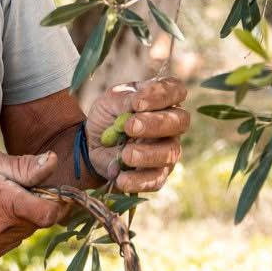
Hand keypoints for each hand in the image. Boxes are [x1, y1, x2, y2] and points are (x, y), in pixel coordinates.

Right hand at [0, 149, 73, 264]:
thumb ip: (25, 166)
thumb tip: (53, 161)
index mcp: (3, 201)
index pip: (49, 214)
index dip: (58, 204)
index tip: (54, 195)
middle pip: (37, 222)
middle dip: (34, 206)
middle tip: (12, 190)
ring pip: (23, 234)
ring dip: (19, 220)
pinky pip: (8, 244)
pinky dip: (5, 232)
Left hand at [85, 76, 189, 193]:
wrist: (92, 142)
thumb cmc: (107, 115)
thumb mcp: (110, 100)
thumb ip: (124, 99)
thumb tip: (136, 104)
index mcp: (162, 98)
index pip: (175, 90)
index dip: (161, 95)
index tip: (137, 102)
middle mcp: (172, 123)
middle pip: (180, 121)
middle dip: (155, 124)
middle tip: (129, 127)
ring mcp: (167, 149)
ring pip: (170, 152)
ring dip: (147, 153)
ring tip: (125, 154)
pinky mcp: (158, 174)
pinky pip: (156, 179)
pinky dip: (138, 180)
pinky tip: (121, 178)